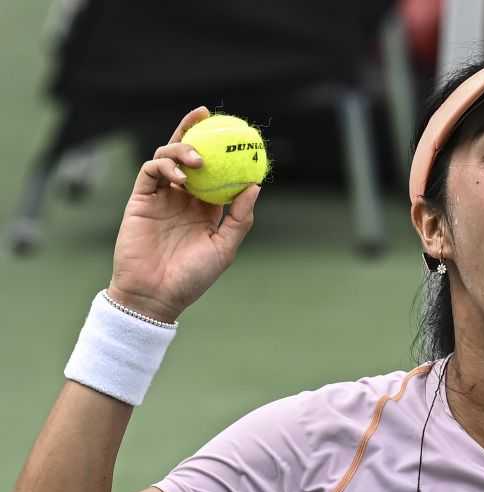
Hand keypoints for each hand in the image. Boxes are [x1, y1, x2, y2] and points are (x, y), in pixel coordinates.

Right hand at [108, 106, 259, 321]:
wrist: (156, 296)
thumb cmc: (193, 277)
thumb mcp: (224, 247)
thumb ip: (239, 217)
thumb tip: (254, 186)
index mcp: (204, 207)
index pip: (213, 170)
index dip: (220, 149)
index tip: (233, 131)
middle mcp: (181, 198)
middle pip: (185, 154)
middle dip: (193, 129)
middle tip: (206, 114)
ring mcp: (159, 197)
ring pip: (166, 156)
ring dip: (180, 149)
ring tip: (197, 160)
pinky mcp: (139, 200)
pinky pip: (150, 171)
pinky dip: (164, 165)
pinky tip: (180, 176)